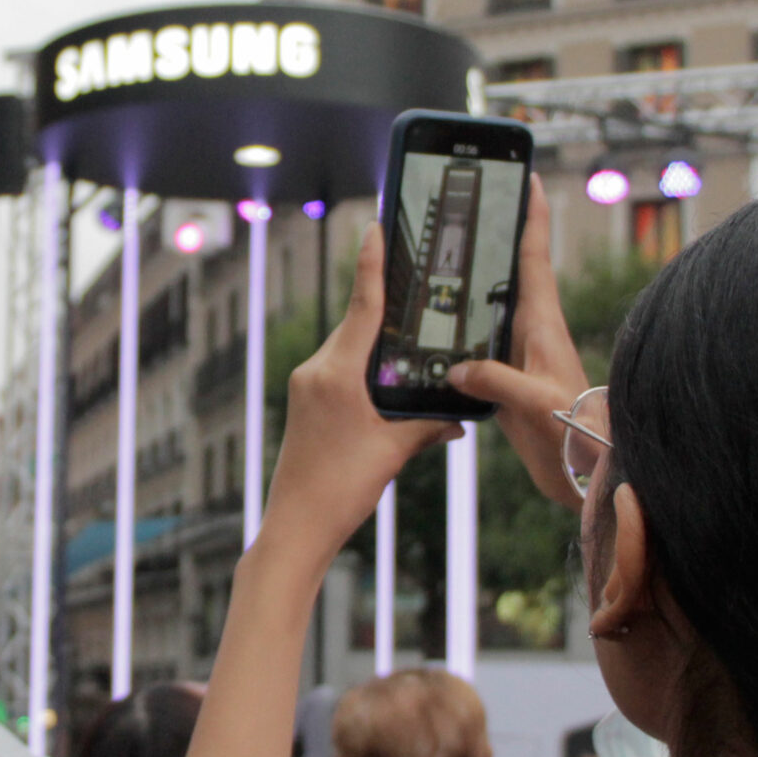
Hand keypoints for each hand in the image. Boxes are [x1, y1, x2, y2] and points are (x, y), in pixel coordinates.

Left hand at [259, 224, 458, 565]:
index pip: (362, 308)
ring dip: (375, 342)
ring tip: (409, 333)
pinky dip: (363, 366)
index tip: (374, 229)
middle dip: (384, 307)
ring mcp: (306, 386)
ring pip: (347, 348)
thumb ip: (430, 427)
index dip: (371, 265)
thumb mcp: (393, 453)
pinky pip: (338, 369)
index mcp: (336, 374)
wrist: (296, 527)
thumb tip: (462, 418)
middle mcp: (316, 371)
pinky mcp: (304, 402)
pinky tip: (387, 376)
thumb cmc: (339, 491)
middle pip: (356, 326)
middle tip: (414, 281)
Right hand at [447, 180, 591, 511]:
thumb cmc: (572, 432)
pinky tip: (435, 329)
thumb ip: (495, 380)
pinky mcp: (507, 377)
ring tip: (446, 253)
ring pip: (491, 305)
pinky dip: (458, 328)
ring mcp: (518, 352)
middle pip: (511, 270)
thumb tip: (455, 368)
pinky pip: (477, 342)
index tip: (528, 177)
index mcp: (542, 323)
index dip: (532, 215)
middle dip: (498, 235)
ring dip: (473, 280)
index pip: (535, 256)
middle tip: (476, 202)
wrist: (583, 470)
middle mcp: (530, 330)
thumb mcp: (533, 403)